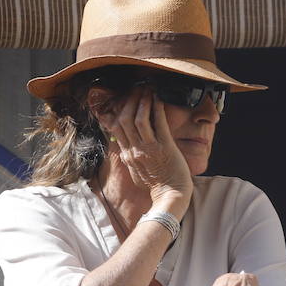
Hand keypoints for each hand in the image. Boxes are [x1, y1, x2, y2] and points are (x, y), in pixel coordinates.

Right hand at [97, 87, 192, 214]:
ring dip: (142, 101)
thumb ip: (129, 158)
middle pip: (124, 119)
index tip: (122, 99)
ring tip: (146, 90)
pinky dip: (157, 108)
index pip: (115, 126)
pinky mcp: (166, 147)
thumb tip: (124, 149)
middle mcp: (135, 149)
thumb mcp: (136, 171)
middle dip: (129, 101)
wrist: (170, 196)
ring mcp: (150, 148)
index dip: (117, 109)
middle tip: (135, 90)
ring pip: (138, 118)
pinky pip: (159, 123)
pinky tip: (158, 98)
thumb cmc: (156, 185)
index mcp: (128, 154)